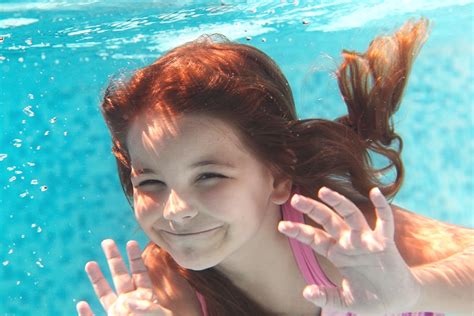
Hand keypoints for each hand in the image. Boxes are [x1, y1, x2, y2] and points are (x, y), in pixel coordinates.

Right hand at [76, 239, 172, 315]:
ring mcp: (119, 315)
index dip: (135, 258)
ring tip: (90, 263)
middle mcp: (130, 303)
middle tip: (107, 241)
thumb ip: (145, 309)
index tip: (131, 242)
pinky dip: (87, 315)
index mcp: (145, 297)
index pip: (140, 273)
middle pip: (120, 277)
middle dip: (114, 259)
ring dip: (97, 280)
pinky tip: (81, 305)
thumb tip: (129, 301)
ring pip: (105, 294)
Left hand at [278, 187, 420, 314]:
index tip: (281, 226)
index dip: (299, 231)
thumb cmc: (370, 299)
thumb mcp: (345, 301)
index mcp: (337, 254)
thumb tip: (306, 292)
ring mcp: (367, 240)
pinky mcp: (385, 243)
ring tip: (323, 191)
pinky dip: (381, 206)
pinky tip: (374, 192)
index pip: (314, 238)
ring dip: (339, 202)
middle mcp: (349, 242)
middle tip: (295, 198)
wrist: (398, 301)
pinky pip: (384, 221)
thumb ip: (326, 296)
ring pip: (351, 215)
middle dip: (312, 208)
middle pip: (328, 220)